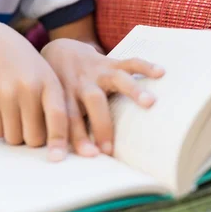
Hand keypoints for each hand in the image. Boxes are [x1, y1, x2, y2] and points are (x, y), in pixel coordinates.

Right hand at [0, 22, 68, 160]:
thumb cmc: (25, 67)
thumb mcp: (46, 76)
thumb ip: (55, 105)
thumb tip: (59, 147)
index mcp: (49, 83)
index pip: (58, 118)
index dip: (58, 141)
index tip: (57, 159)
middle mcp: (28, 88)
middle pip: (34, 138)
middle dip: (32, 139)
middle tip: (30, 125)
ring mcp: (6, 94)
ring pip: (14, 138)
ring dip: (15, 134)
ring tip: (14, 114)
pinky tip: (0, 110)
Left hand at [41, 39, 164, 156]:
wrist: (59, 50)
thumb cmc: (56, 88)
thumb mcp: (50, 104)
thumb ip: (54, 126)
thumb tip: (53, 161)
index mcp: (63, 96)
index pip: (66, 119)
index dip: (72, 137)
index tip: (83, 156)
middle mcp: (80, 84)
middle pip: (91, 102)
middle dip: (101, 126)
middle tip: (108, 150)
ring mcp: (97, 72)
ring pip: (114, 79)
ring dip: (132, 90)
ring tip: (150, 103)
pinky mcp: (110, 63)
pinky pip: (128, 63)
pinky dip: (145, 66)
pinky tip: (160, 73)